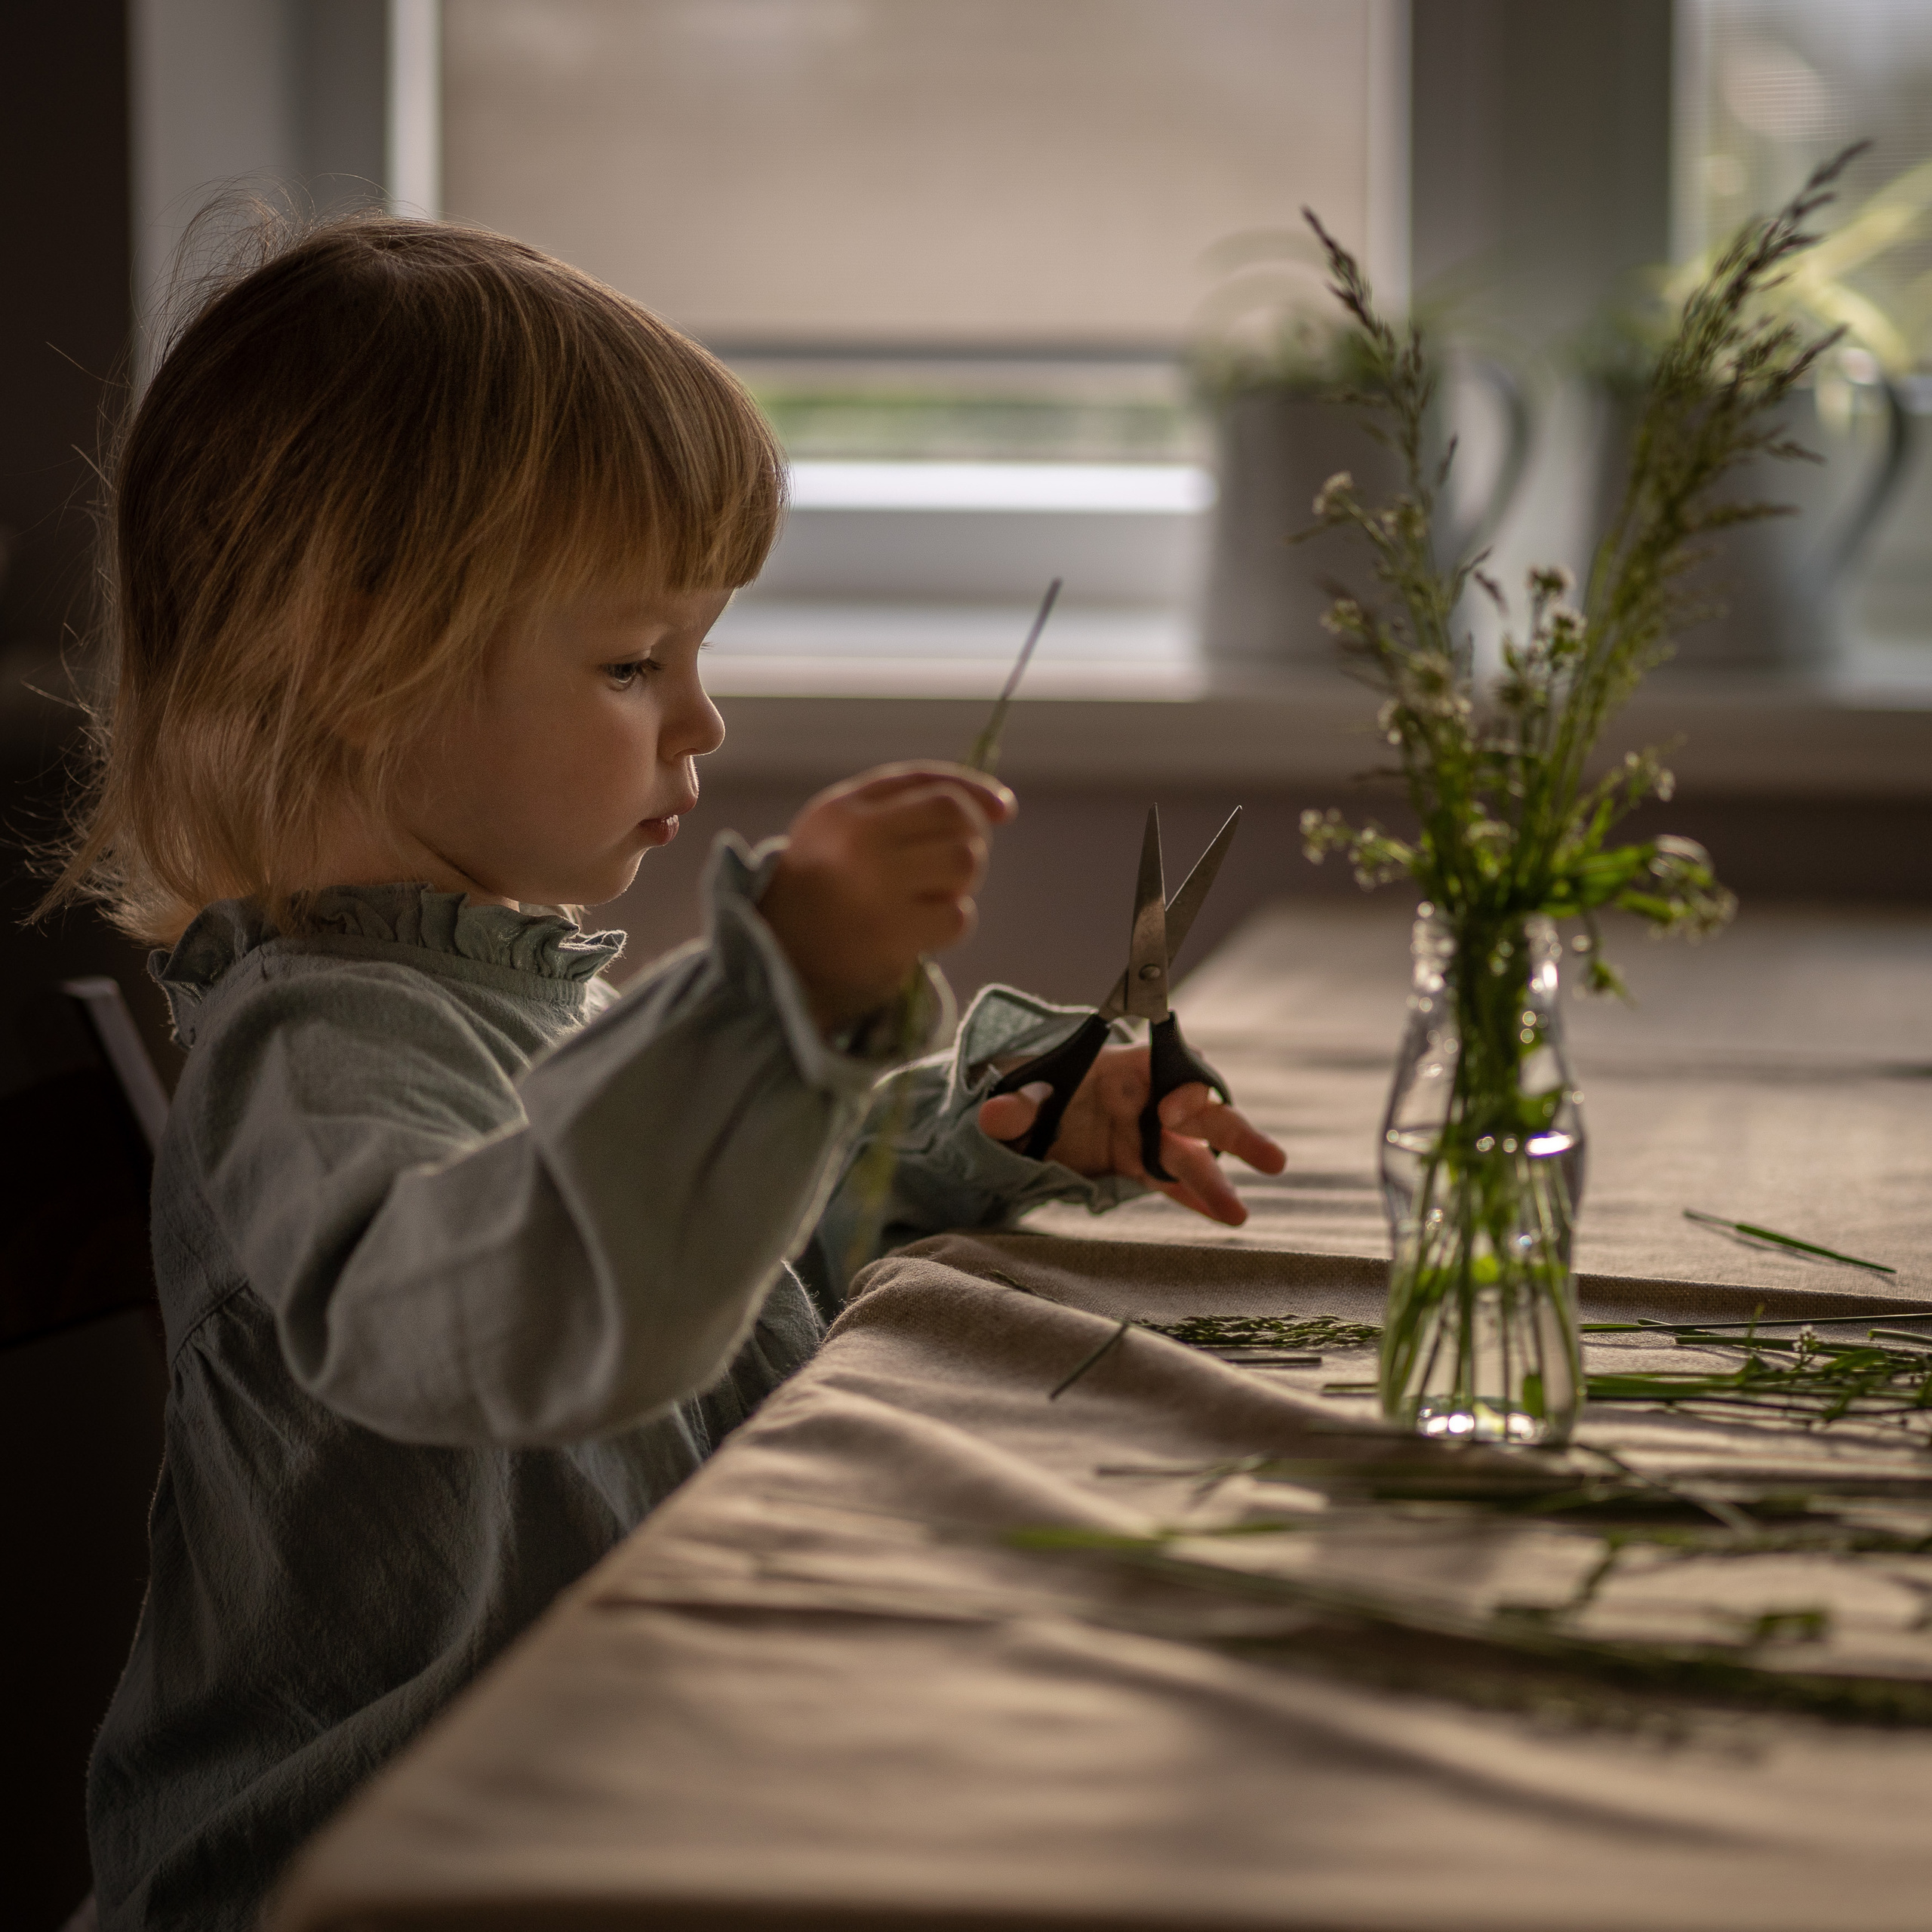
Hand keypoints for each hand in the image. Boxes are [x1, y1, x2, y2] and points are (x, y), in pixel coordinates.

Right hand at [761, 762, 1015, 1032]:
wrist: (780, 957)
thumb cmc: (822, 888)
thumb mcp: (840, 828)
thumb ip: (903, 804)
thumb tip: (1001, 805)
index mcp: (844, 808)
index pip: (930, 782)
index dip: (976, 792)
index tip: (1003, 811)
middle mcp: (859, 839)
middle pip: (956, 817)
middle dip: (971, 838)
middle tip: (951, 866)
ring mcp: (876, 886)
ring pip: (965, 862)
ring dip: (963, 882)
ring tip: (934, 895)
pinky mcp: (893, 934)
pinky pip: (959, 916)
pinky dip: (952, 923)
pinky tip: (924, 929)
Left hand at [976, 1043, 1285, 1225]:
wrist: (1021, 1112)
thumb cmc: (1028, 1090)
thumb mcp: (1016, 1097)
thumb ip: (1013, 1105)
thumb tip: (997, 1115)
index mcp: (1122, 1067)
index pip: (1168, 1066)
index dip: (1182, 1085)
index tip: (1171, 1115)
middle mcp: (1144, 1097)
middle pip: (1199, 1110)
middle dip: (1235, 1132)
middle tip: (1272, 1160)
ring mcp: (1145, 1132)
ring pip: (1192, 1152)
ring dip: (1218, 1178)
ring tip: (1241, 1215)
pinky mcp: (1137, 1162)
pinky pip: (1172, 1181)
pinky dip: (1194, 1199)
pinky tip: (1222, 1218)